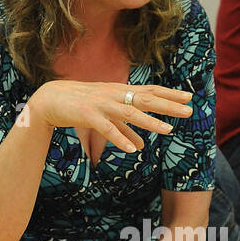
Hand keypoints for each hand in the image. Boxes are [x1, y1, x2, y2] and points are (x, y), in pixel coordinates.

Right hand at [26, 81, 192, 153]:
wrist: (50, 99)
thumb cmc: (80, 105)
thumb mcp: (106, 117)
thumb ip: (124, 131)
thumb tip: (141, 146)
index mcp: (120, 92)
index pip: (150, 91)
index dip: (169, 94)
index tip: (189, 97)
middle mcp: (114, 95)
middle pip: (145, 99)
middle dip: (168, 106)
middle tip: (189, 111)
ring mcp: (102, 104)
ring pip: (130, 113)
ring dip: (149, 122)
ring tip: (168, 131)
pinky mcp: (88, 116)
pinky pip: (107, 129)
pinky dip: (120, 138)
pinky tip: (133, 150)